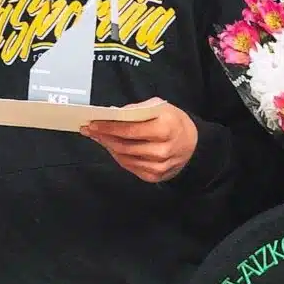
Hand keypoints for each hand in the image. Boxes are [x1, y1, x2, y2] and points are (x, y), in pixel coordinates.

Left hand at [82, 98, 198, 181]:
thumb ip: (137, 110)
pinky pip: (130, 166)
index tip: (93, 123)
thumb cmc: (174, 123)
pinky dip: (118, 156)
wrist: (193, 145)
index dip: (108, 127)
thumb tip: (113, 114)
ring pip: (124, 157)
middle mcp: (162, 150)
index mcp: (165, 129)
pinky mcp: (155, 176)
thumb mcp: (160, 107)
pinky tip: (112, 147)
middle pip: (124, 145)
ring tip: (99, 137)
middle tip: (90, 130)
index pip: (129, 129)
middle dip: (103, 137)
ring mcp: (158, 166)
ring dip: (108, 147)